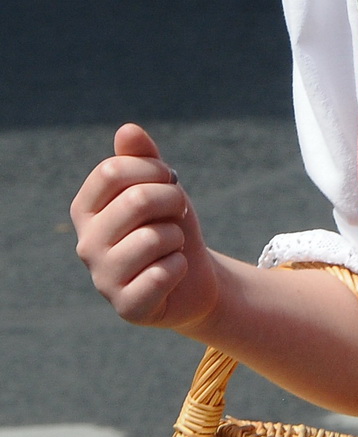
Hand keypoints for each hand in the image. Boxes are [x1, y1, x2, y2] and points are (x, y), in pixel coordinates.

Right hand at [71, 123, 219, 329]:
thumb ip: (143, 158)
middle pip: (137, 200)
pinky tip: (172, 274)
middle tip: (176, 214)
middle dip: (173, 201)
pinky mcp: (127, 307)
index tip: (168, 180)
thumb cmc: (169, 225)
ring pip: (154, 237)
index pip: (112, 171)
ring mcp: (102, 278)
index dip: (153, 169)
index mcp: (85, 210)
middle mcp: (86, 244)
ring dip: (177, 237)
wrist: (193, 279)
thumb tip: (127, 130)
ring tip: (171, 246)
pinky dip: (181, 268)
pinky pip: (165, 273)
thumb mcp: (161, 186)